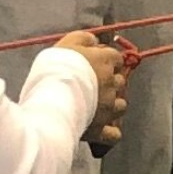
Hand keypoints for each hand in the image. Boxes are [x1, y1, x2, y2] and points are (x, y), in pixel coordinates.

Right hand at [52, 28, 134, 145]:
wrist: (51, 96)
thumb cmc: (57, 66)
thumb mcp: (68, 42)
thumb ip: (84, 38)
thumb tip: (94, 40)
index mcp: (105, 62)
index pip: (116, 58)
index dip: (107, 60)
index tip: (97, 63)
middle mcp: (111, 85)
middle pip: (120, 82)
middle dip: (111, 83)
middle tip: (94, 85)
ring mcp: (108, 108)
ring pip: (121, 106)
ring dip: (113, 105)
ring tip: (98, 106)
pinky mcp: (99, 128)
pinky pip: (114, 135)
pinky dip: (110, 132)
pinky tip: (102, 129)